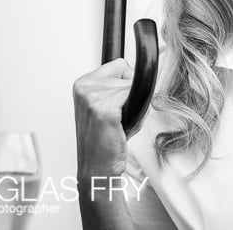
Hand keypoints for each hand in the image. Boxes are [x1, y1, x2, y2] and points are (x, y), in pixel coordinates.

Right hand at [73, 58, 132, 180]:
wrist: (97, 168)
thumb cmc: (107, 139)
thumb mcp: (109, 105)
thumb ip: (121, 86)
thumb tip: (149, 72)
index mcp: (83, 83)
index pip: (120, 64)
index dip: (128, 82)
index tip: (122, 100)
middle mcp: (85, 86)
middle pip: (129, 73)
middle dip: (132, 94)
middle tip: (120, 117)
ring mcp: (93, 96)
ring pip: (135, 87)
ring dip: (136, 106)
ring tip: (121, 124)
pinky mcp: (104, 109)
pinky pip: (137, 97)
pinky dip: (138, 113)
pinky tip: (121, 127)